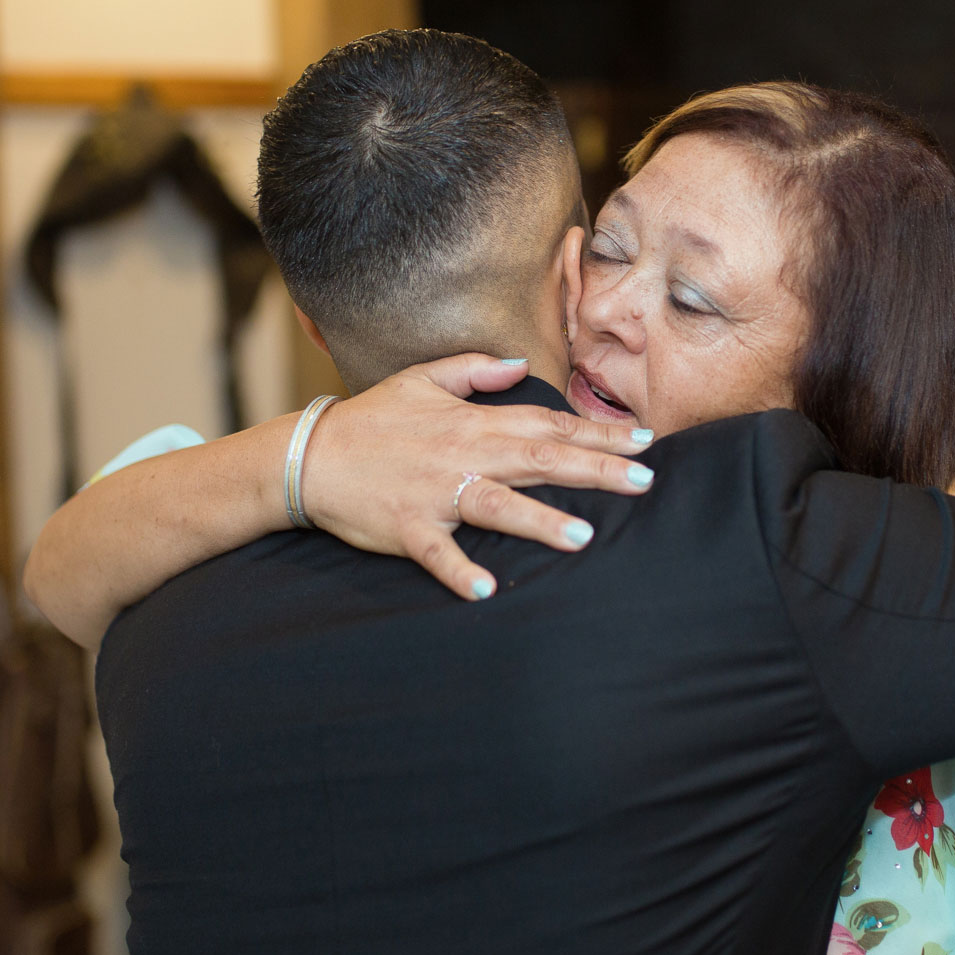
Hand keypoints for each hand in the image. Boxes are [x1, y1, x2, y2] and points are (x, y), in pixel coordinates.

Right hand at [298, 355, 656, 599]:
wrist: (309, 454)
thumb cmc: (370, 419)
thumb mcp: (421, 379)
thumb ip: (474, 370)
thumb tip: (519, 364)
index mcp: (472, 422)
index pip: (547, 424)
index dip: (596, 431)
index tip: (643, 439)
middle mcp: (461, 454)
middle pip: (538, 460)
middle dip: (594, 470)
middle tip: (644, 481)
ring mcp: (435, 492)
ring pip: (495, 505)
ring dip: (539, 521)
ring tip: (583, 536)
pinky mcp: (406, 526)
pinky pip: (436, 552)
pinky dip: (459, 570)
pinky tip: (486, 590)